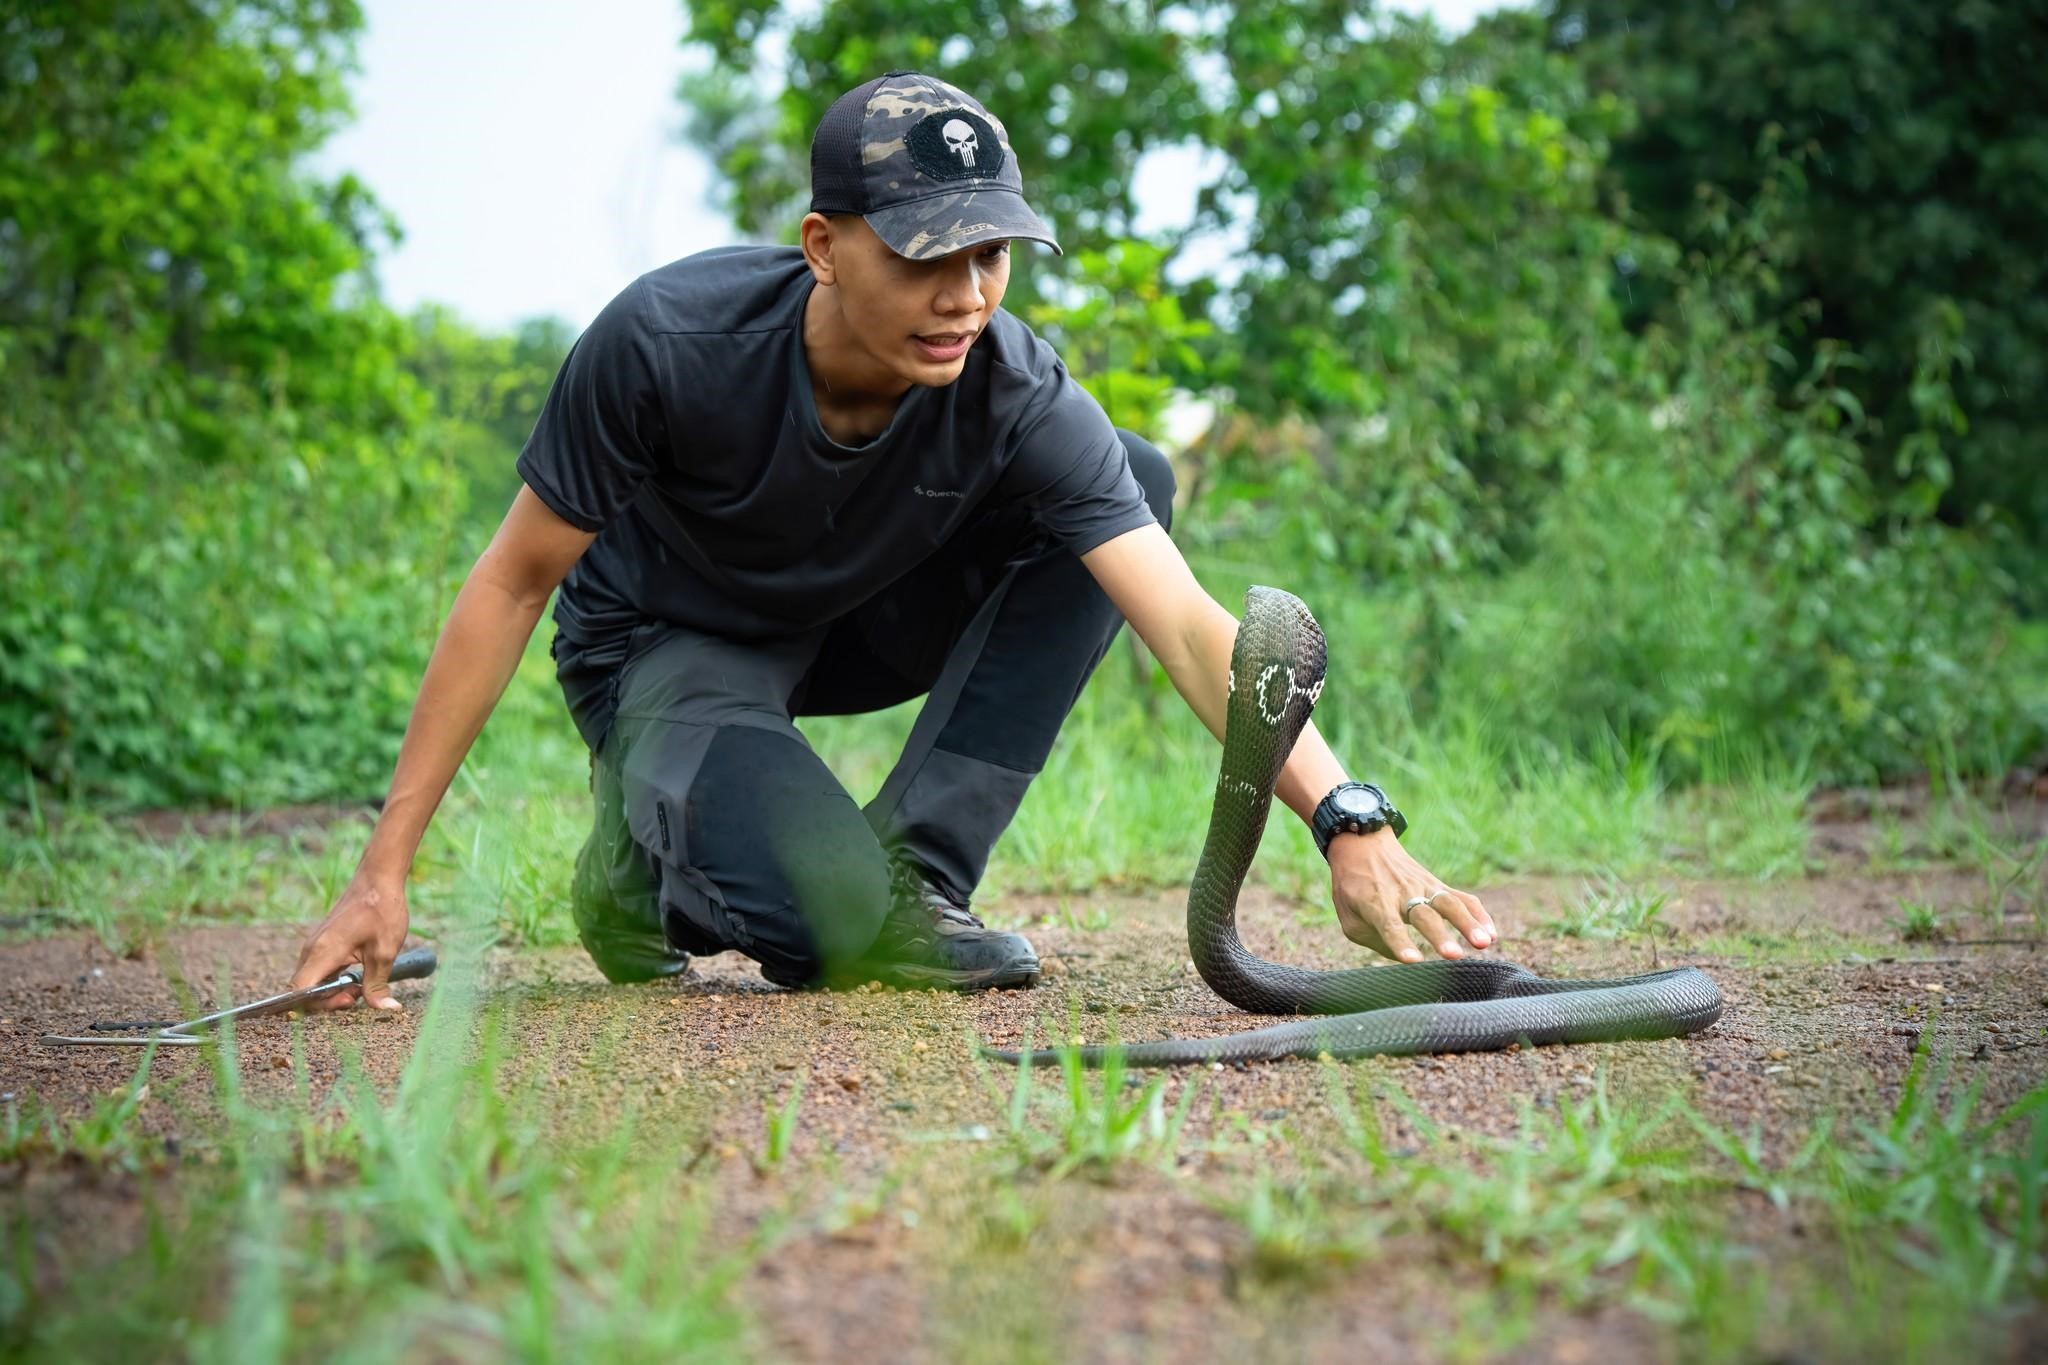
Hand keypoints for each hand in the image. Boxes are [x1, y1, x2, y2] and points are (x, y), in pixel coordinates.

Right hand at [288, 875, 410, 1010]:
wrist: (378, 879)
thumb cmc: (381, 911)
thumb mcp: (385, 952)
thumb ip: (378, 984)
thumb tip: (385, 1009)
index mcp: (323, 952)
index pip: (301, 991)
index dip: (319, 1005)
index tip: (348, 999)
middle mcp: (312, 950)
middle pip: (305, 989)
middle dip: (330, 1000)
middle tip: (359, 994)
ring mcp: (315, 946)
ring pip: (313, 980)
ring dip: (333, 989)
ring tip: (360, 985)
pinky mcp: (322, 943)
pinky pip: (319, 970)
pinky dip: (334, 979)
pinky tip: (356, 976)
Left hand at [1328, 828, 1496, 963]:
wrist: (1362, 844)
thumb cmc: (1353, 889)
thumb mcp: (1350, 917)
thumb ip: (1375, 940)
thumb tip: (1405, 957)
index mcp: (1375, 903)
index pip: (1389, 926)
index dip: (1401, 943)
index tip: (1414, 960)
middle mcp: (1402, 894)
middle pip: (1424, 916)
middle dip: (1439, 936)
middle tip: (1454, 956)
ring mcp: (1423, 887)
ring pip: (1449, 903)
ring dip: (1468, 923)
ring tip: (1484, 943)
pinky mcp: (1437, 884)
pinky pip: (1462, 898)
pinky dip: (1478, 914)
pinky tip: (1491, 934)